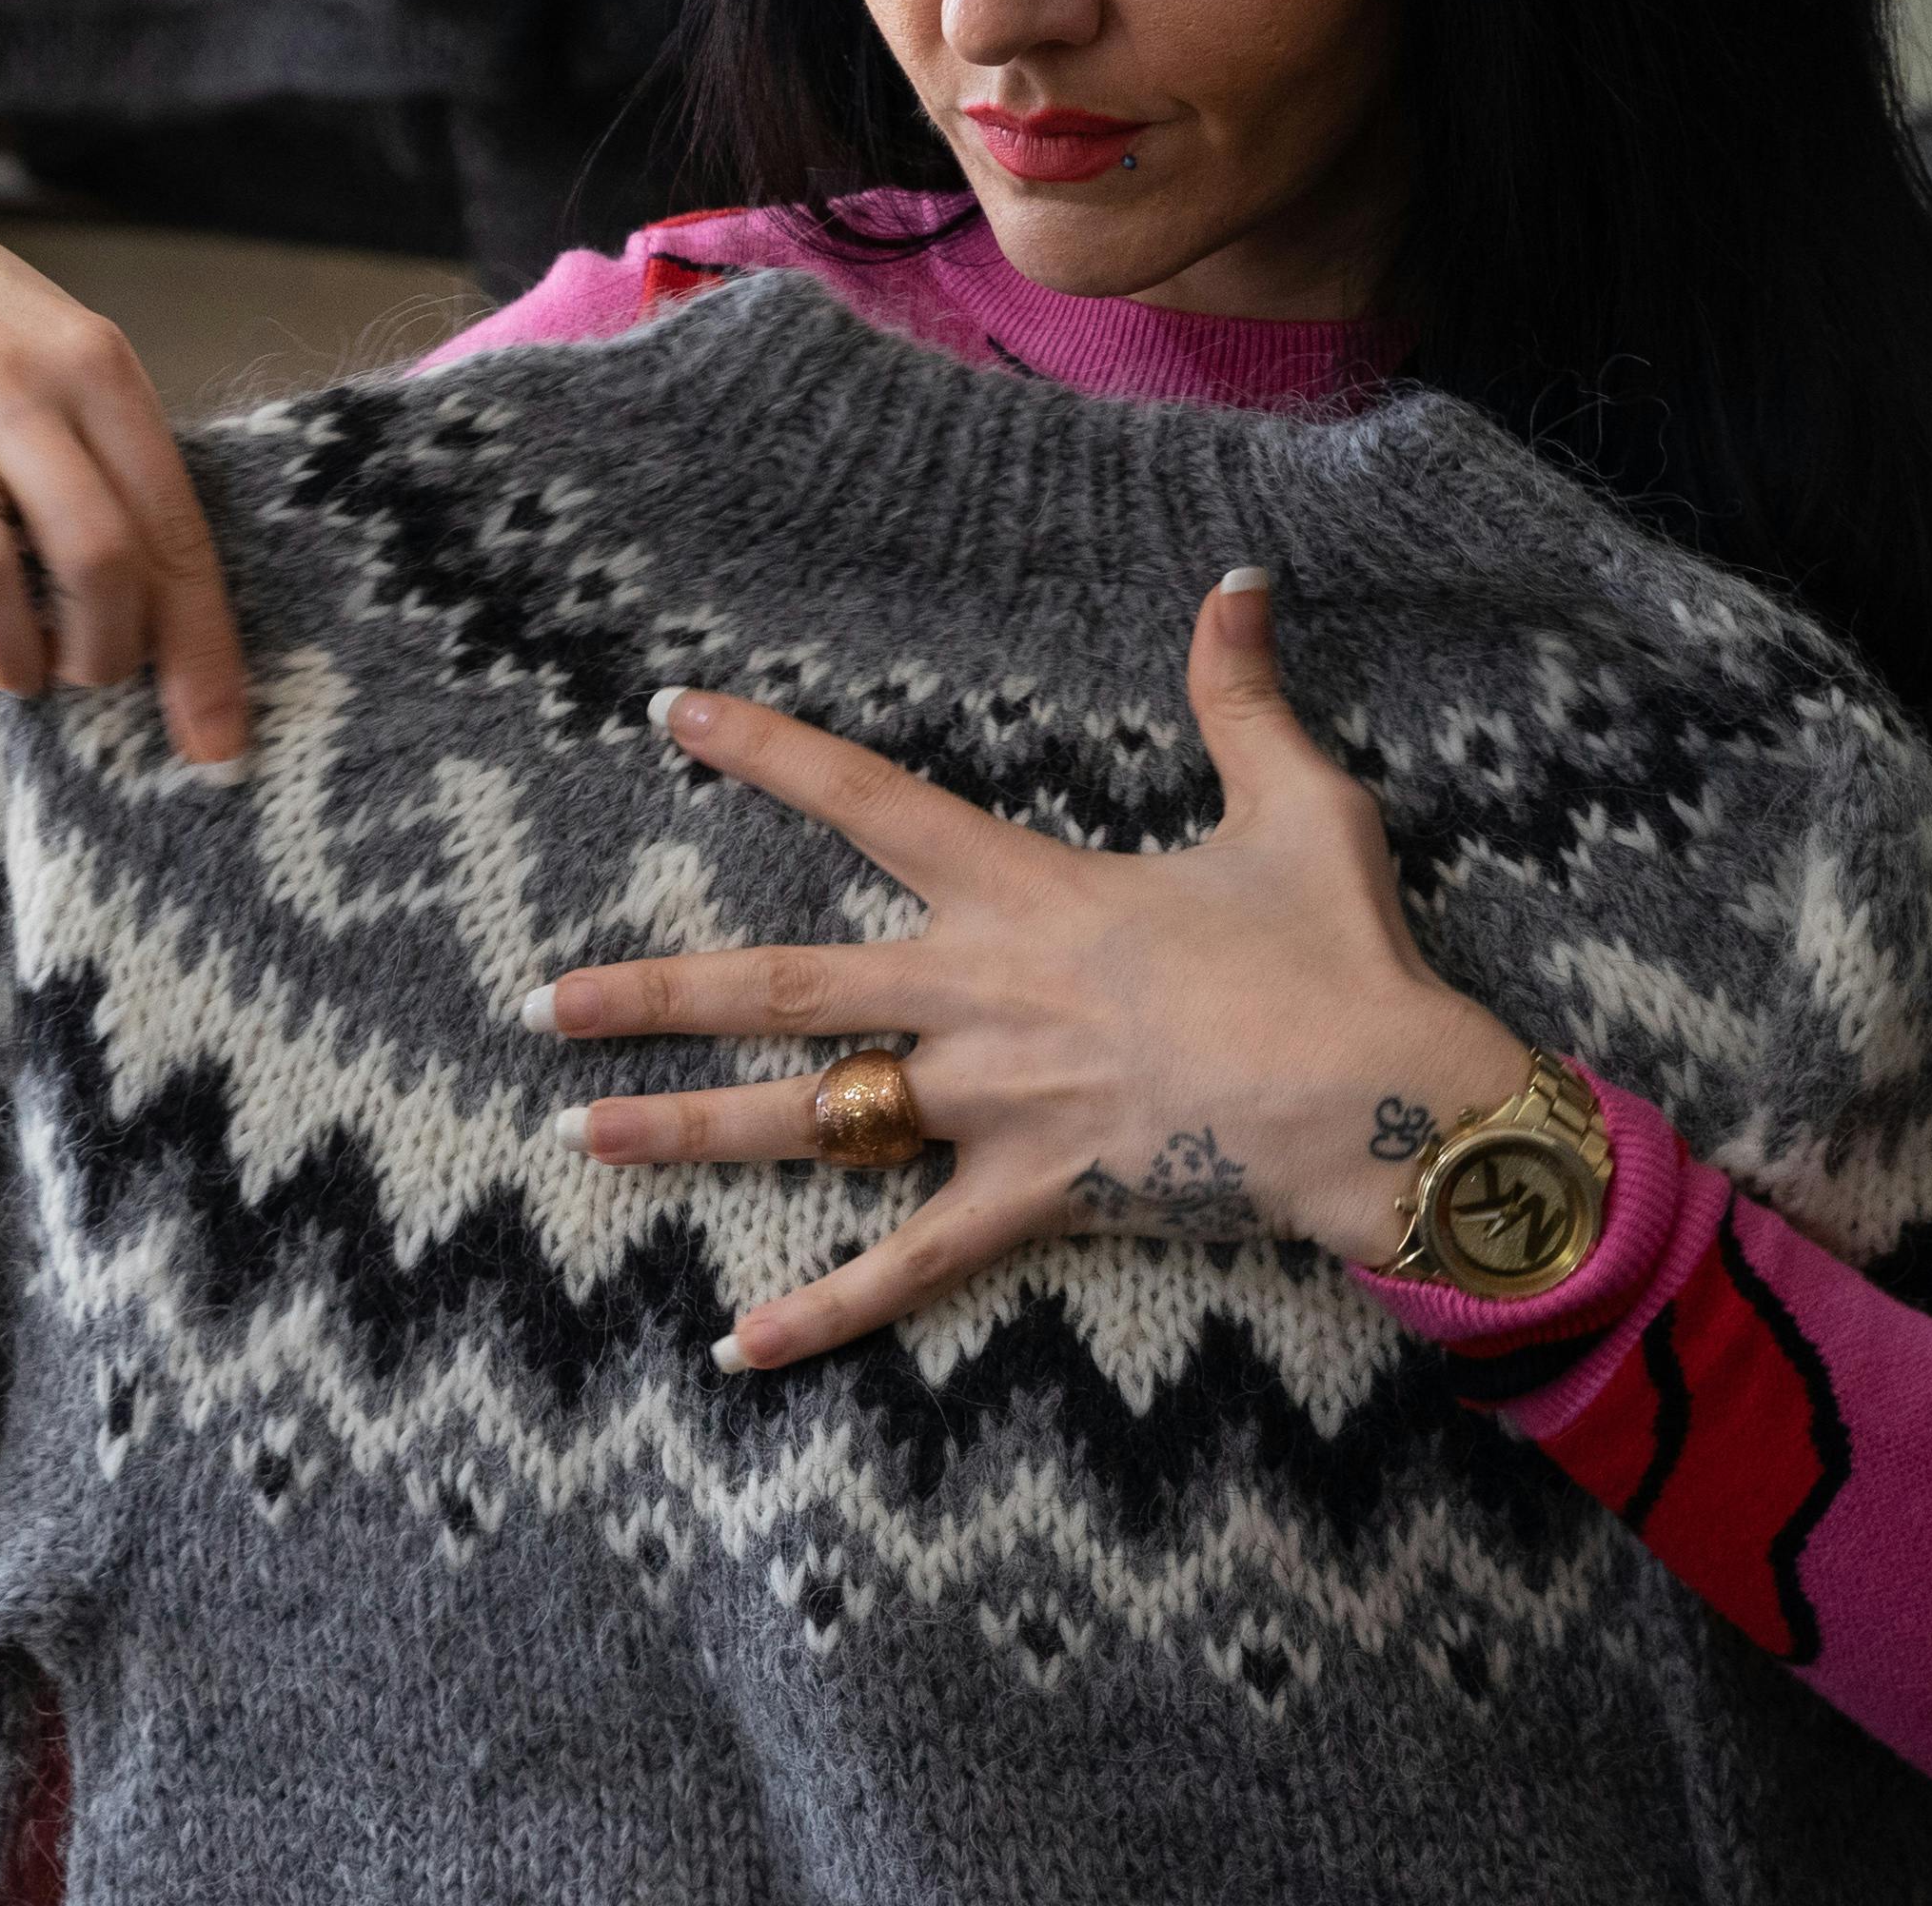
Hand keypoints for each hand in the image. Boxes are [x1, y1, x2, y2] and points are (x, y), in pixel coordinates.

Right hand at [0, 193, 251, 767]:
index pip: (169, 528)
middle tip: (97, 669)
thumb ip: (115, 461)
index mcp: (90, 364)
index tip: (218, 737)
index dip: (201, 649)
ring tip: (27, 661)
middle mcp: (9, 392)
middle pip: (96, 566)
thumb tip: (172, 611)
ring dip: (21, 661)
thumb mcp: (63, 351)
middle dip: (108, 653)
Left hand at [529, 570, 1530, 1365]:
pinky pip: (907, 1265)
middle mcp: (977, 995)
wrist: (1390, 1101)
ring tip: (576, 1136)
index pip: (862, 799)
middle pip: (780, 986)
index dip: (762, 751)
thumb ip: (1240, 695)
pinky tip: (732, 1347)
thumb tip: (1239, 583)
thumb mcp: (1297, 804)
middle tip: (541, 1000)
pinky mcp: (1032, 1201)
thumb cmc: (1338, 954)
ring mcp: (993, 1106)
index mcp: (1020, 891)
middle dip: (653, 992)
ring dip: (684, 1128)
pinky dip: (821, 1310)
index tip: (668, 714)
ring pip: (808, 1118)